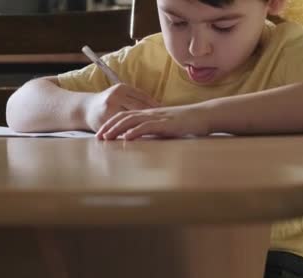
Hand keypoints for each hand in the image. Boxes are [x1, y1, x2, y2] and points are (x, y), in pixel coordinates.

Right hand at [84, 83, 159, 130]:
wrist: (84, 109)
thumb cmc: (107, 103)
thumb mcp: (120, 95)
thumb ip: (134, 100)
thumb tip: (159, 106)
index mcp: (122, 89)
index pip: (143, 98)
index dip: (156, 105)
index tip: (167, 112)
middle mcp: (115, 96)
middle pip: (139, 108)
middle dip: (152, 116)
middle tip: (166, 123)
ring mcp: (109, 108)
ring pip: (131, 119)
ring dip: (143, 125)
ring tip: (157, 131)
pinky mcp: (105, 120)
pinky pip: (121, 128)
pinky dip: (131, 132)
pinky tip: (141, 137)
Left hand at [96, 105, 210, 140]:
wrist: (205, 115)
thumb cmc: (188, 123)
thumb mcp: (167, 126)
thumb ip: (155, 130)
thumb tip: (144, 139)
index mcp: (150, 113)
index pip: (126, 116)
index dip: (112, 124)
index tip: (101, 134)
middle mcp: (150, 113)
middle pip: (124, 117)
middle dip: (109, 127)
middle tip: (97, 137)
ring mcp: (158, 118)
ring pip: (132, 121)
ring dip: (117, 129)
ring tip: (106, 137)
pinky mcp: (166, 124)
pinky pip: (147, 126)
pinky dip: (135, 131)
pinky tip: (127, 137)